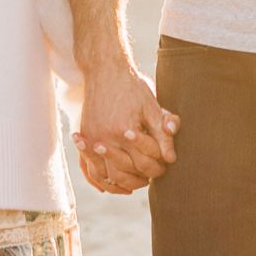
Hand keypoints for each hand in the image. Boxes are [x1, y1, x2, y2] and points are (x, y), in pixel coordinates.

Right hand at [75, 62, 177, 193]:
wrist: (105, 70)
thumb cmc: (133, 87)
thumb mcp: (152, 108)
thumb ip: (162, 134)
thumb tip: (171, 158)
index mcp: (124, 131)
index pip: (144, 163)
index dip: (157, 169)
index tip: (165, 167)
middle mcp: (105, 138)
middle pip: (124, 174)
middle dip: (141, 179)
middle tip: (152, 177)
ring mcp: (91, 140)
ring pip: (106, 176)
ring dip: (121, 184)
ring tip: (135, 182)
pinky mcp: (84, 139)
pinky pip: (90, 169)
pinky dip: (101, 181)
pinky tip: (113, 184)